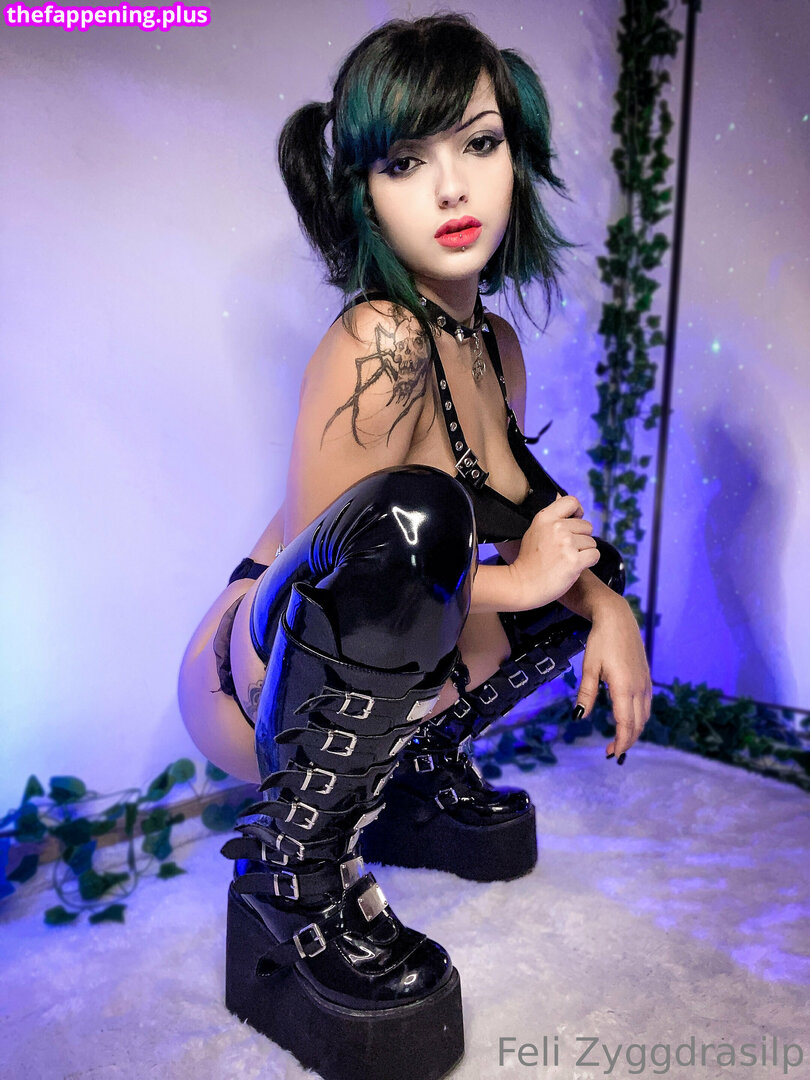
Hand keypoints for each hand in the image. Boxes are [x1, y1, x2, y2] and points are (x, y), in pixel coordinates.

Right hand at [507, 495, 600, 608]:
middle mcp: (557, 527)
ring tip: (566, 560)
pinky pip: (594, 555)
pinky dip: (588, 562)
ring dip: (584, 552)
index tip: (574, 522)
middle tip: (565, 551)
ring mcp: (566, 544)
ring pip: (592, 542)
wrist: (522, 585)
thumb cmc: (528, 561)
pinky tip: (575, 567)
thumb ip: (550, 518)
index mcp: (545, 518)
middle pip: (586, 525)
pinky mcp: (574, 561)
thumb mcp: (534, 531)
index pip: (572, 501)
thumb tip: (562, 498)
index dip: (578, 512)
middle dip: (581, 538)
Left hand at [573, 597, 651, 761]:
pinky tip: (629, 719)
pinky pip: (646, 704)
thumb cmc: (601, 641)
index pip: (625, 723)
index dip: (620, 741)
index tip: (612, 754)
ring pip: (644, 715)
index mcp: (624, 687)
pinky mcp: (646, 677)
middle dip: (627, 741)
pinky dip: (639, 718)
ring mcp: (645, 682)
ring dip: (634, 730)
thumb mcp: (589, 667)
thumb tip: (579, 717)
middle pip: (637, 723)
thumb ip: (586, 693)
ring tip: (620, 740)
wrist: (618, 618)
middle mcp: (639, 687)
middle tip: (612, 752)